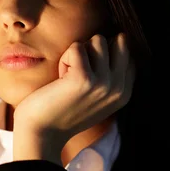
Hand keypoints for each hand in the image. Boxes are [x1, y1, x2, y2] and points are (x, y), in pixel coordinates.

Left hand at [13, 33, 134, 165]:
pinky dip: (64, 58)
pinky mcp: (84, 78)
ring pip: (98, 40)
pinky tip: (60, 78)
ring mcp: (103, 83)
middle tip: (78, 71)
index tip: (88, 75)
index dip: (104, 54)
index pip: (128, 53)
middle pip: (117, 41)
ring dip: (78, 53)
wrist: (41, 133)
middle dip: (94, 49)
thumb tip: (120, 38)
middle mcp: (119, 88)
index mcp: (124, 93)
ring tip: (69, 75)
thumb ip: (111, 74)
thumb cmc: (64, 109)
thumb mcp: (97, 96)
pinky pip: (76, 47)